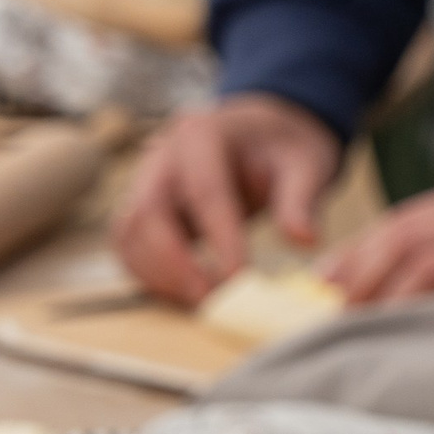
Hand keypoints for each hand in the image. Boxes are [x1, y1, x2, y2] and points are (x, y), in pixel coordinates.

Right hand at [112, 93, 339, 303]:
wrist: (262, 132)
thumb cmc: (282, 147)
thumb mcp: (305, 164)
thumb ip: (301, 201)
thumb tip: (304, 241)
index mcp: (202, 134)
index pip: (205, 190)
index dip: (218, 238)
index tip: (238, 278)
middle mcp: (163, 156)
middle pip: (147, 212)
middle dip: (174, 264)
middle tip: (210, 300)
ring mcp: (145, 180)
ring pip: (128, 233)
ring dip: (157, 274)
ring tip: (200, 301)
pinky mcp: (142, 207)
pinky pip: (129, 244)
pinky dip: (149, 274)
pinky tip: (184, 293)